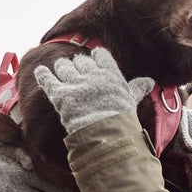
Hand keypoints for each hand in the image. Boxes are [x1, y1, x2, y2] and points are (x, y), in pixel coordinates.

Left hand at [33, 47, 153, 133]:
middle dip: (79, 65)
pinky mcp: (59, 95)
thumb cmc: (122, 120)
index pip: (100, 55)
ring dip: (63, 69)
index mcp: (109, 74)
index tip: (96, 63)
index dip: (97, 58)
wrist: (106, 136)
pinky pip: (47, 78)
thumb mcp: (131, 101)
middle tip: (79, 74)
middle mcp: (91, 75)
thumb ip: (136, 88)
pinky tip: (41, 71)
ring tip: (63, 73)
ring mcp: (74, 84)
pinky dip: (43, 74)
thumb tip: (150, 81)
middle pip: (80, 60)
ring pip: (63, 66)